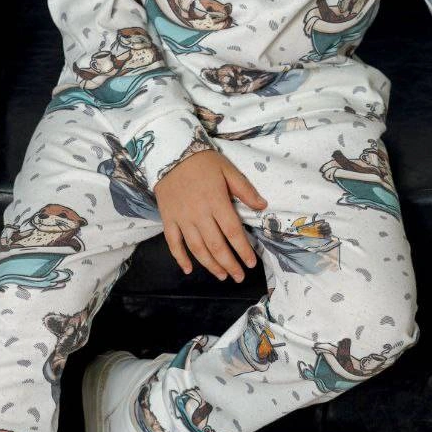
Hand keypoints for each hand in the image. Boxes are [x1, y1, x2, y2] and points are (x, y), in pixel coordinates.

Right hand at [153, 148, 267, 281]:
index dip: (243, 250)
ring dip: (210, 265)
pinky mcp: (168, 219)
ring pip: (197, 248)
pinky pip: (173, 243)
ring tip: (222, 276)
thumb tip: (262, 206)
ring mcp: (182, 219)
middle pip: (216, 245)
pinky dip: (180, 258)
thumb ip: (245, 189)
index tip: (251, 263)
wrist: (170, 154)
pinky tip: (188, 269)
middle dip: (229, 264)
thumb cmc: (203, 162)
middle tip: (239, 277)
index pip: (233, 232)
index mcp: (217, 202)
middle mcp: (199, 214)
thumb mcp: (228, 170)